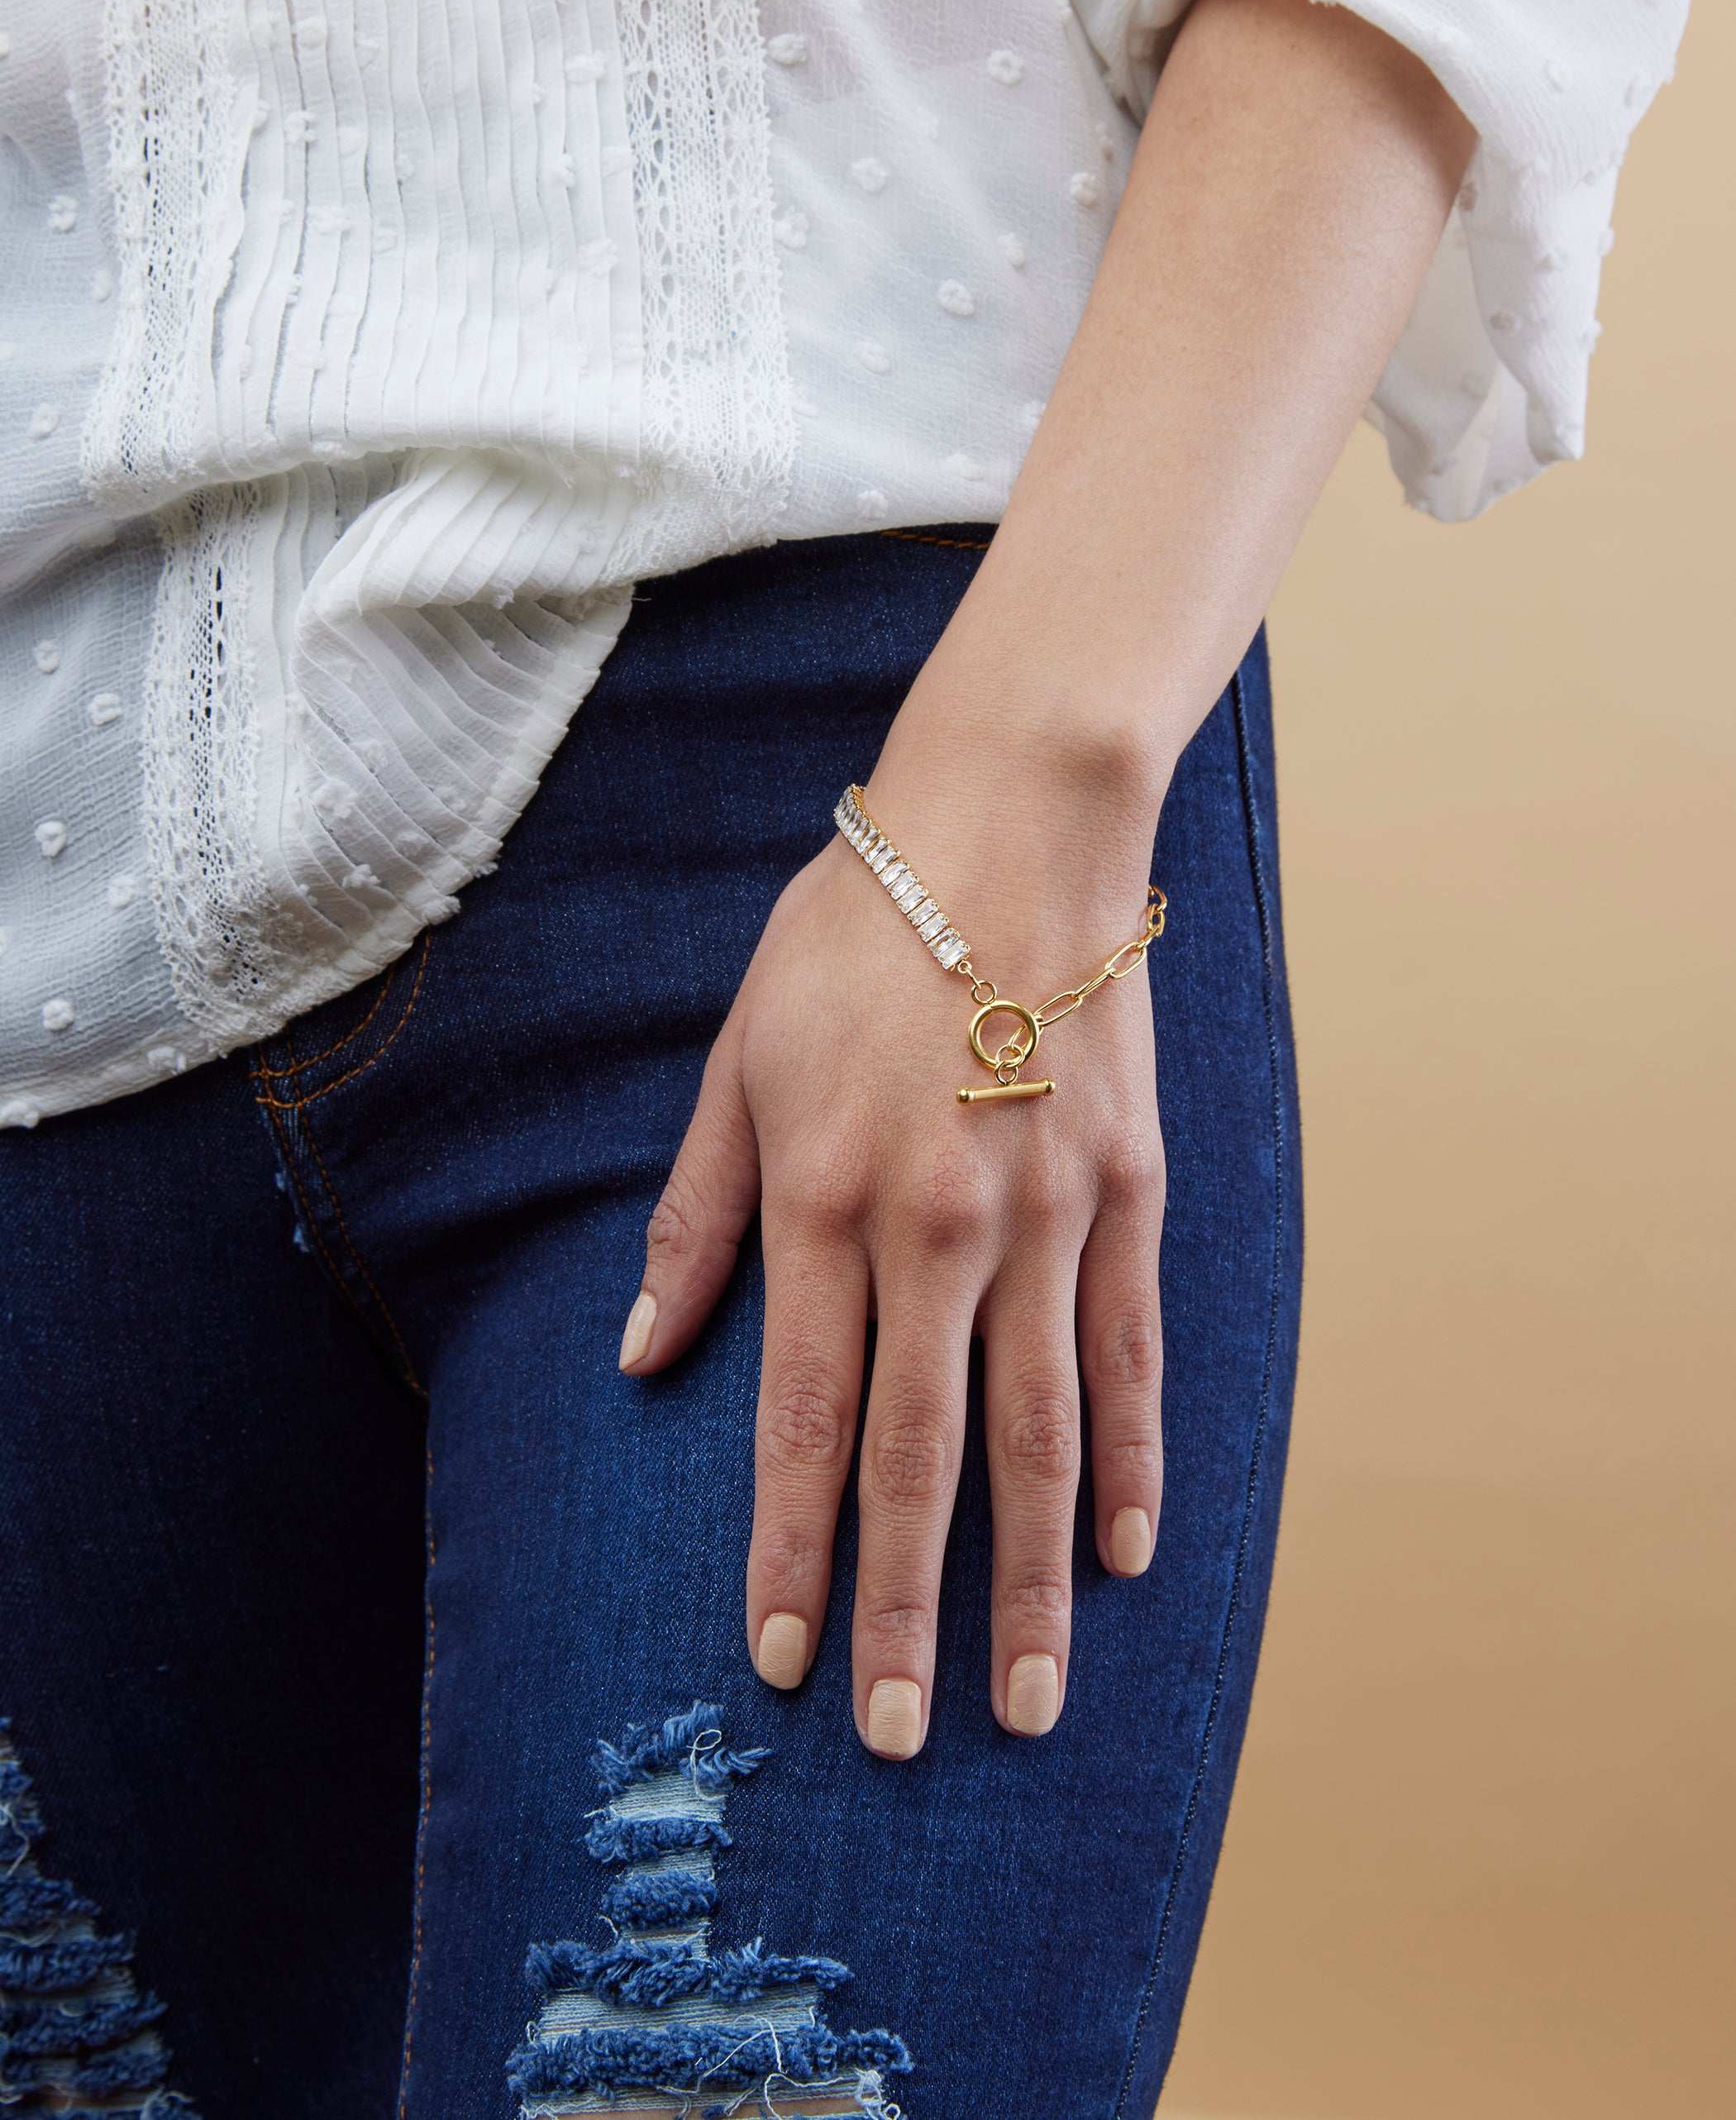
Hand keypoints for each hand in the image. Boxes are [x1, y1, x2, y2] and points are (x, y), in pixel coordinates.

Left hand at [617, 704, 1169, 1756]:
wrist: (1014, 818)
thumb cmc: (853, 932)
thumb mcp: (738, 1058)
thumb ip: (697, 1216)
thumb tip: (643, 1353)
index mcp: (823, 1198)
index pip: (799, 1417)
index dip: (786, 1551)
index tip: (782, 1662)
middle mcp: (937, 1226)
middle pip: (922, 1455)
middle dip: (907, 1609)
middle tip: (908, 1736)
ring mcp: (1046, 1214)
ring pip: (1039, 1432)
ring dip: (1030, 1577)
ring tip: (1028, 1696)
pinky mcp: (1128, 1189)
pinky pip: (1131, 1353)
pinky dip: (1129, 1459)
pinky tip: (1121, 1551)